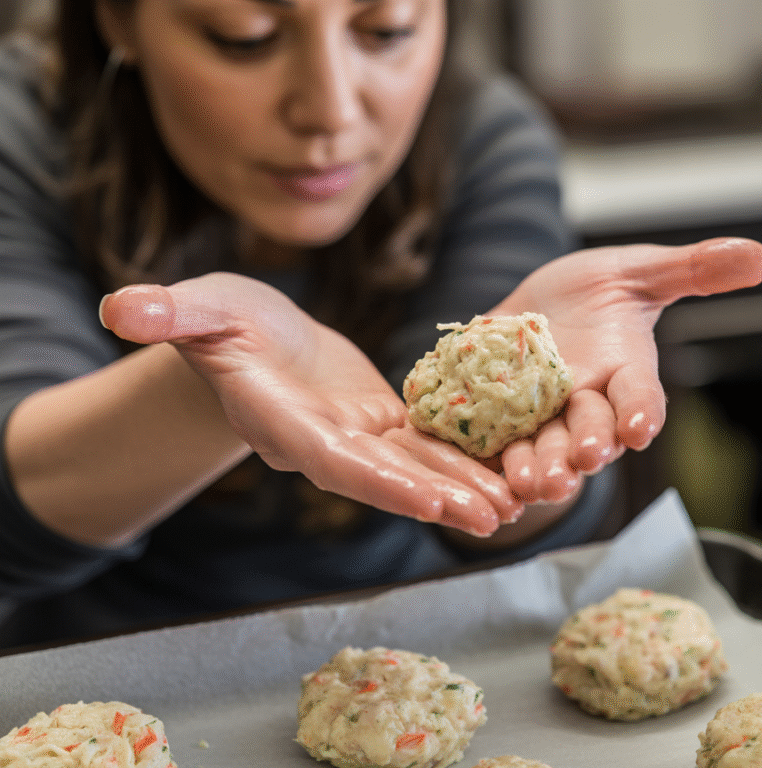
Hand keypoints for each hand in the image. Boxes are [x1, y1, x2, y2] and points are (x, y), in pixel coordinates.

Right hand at [100, 273, 521, 535]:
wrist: (253, 335)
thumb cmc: (220, 319)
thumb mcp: (196, 308)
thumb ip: (167, 313)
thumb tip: (118, 306)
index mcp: (280, 420)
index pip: (331, 459)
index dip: (379, 480)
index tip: (429, 501)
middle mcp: (322, 441)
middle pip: (384, 476)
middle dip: (437, 497)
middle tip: (495, 518)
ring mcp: (354, 435)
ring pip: (413, 466)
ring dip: (462, 486)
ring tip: (517, 505)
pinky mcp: (380, 420)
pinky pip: (425, 442)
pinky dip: (463, 456)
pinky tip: (508, 466)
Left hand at [490, 237, 761, 502]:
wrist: (531, 307)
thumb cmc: (594, 292)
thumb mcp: (638, 272)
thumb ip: (694, 269)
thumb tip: (761, 258)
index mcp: (625, 371)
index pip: (641, 396)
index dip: (641, 411)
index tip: (639, 427)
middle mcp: (588, 403)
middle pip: (593, 432)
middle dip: (589, 445)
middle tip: (584, 458)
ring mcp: (544, 418)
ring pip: (547, 450)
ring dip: (543, 468)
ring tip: (536, 482)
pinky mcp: (501, 422)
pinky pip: (500, 448)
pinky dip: (496, 464)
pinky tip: (490, 478)